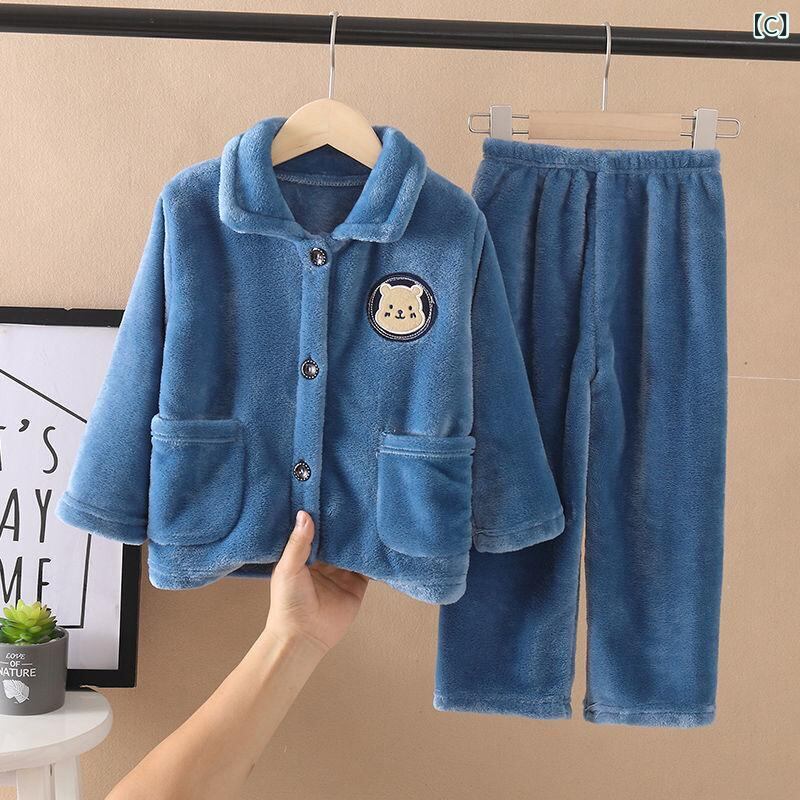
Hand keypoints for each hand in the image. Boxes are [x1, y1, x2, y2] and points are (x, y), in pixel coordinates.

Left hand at [265, 510, 368, 653]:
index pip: (317, 532)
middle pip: (338, 540)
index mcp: (304, 557)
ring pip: (354, 552)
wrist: (303, 637)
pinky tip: (381, 543)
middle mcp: (324, 563)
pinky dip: (374, 559)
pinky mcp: (357, 586)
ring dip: (361, 539)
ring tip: (372, 516)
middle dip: (345, 526)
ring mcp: (342, 574)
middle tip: (357, 502)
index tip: (332, 498)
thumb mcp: (288, 568)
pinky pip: (368, 569)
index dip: (323, 517)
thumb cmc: (288, 602)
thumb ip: (298, 543)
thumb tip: (304, 513)